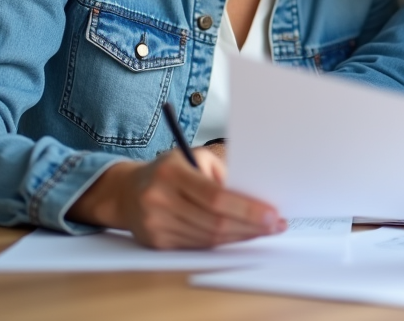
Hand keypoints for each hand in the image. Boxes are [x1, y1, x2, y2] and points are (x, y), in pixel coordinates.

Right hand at [68, 147, 284, 248]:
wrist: (128, 191)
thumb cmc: (169, 169)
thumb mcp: (194, 157)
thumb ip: (223, 172)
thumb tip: (257, 192)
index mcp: (171, 172)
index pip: (215, 196)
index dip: (246, 209)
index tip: (272, 213)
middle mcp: (159, 198)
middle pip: (214, 222)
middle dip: (250, 226)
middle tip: (275, 225)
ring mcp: (155, 223)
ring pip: (208, 238)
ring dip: (241, 236)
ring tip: (263, 230)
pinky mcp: (157, 242)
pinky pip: (198, 246)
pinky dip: (223, 243)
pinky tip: (239, 235)